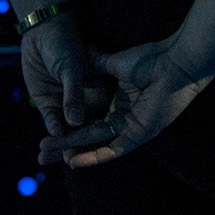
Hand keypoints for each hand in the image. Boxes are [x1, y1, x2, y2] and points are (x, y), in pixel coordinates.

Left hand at [20, 12, 111, 157]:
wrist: (42, 30)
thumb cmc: (63, 43)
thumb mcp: (71, 68)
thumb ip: (74, 95)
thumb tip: (74, 124)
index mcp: (101, 91)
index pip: (101, 120)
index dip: (95, 137)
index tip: (88, 152)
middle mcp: (87, 100)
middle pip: (85, 129)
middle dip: (77, 146)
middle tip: (68, 160)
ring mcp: (67, 102)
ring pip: (68, 129)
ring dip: (61, 143)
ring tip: (53, 157)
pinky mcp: (49, 102)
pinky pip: (52, 120)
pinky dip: (52, 131)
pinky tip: (49, 141)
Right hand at [40, 33, 211, 169]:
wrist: (175, 61)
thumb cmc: (151, 59)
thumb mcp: (114, 63)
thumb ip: (97, 65)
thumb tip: (81, 52)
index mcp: (117, 102)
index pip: (86, 120)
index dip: (66, 127)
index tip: (44, 130)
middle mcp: (121, 118)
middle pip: (86, 137)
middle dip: (62, 145)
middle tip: (39, 153)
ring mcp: (130, 129)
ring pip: (95, 145)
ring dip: (71, 151)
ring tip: (46, 155)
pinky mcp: (139, 135)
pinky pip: (113, 150)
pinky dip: (94, 157)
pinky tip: (74, 161)